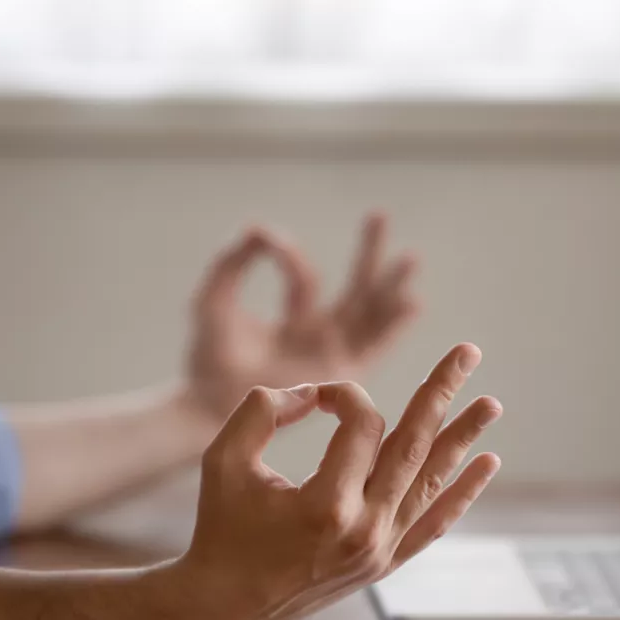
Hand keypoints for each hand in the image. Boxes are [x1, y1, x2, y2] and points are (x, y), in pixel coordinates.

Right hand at [172, 343, 500, 619]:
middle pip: (414, 445)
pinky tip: (486, 463)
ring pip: (431, 482)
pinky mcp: (384, 564)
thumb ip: (262, 410)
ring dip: (462, 437)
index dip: (343, 395)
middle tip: (467, 353)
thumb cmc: (220, 529)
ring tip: (492, 403)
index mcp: (326, 504)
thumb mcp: (223, 460)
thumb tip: (308, 392)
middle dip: (440, 392)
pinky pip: (433, 524)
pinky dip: (461, 493)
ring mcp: (380, 550)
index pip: (361, 425)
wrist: (226, 607)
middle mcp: (364, 529)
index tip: (316, 396)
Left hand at [186, 212, 419, 420]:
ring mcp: (334, 355)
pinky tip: (412, 301)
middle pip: (353, 290)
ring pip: (371, 315)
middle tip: (379, 213)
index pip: (306, 281)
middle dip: (367, 253)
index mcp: (294, 321)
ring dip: (390, 286)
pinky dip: (394, 326)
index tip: (270, 240)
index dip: (290, 257)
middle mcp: (320, 337)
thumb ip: (231, 264)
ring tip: (410, 258)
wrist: (207, 405)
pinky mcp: (342, 374)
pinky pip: (375, 347)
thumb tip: (258, 228)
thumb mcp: (213, 302)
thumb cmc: (207, 360)